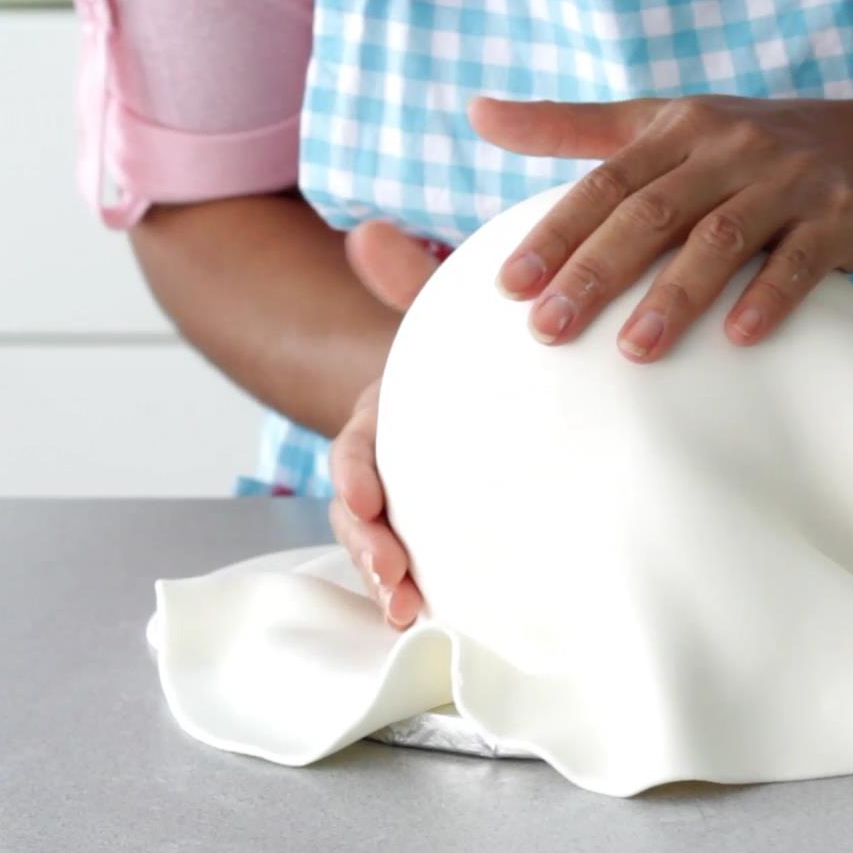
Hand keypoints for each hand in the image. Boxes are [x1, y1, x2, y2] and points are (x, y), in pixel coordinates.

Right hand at [328, 218, 439, 628]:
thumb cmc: (464, 353)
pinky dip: (433, 592)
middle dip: (370, 550)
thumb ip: (411, 283)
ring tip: (409, 614)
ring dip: (393, 582)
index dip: (357, 478)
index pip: (358, 449)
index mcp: (383, 416)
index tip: (367, 501)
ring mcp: (418, 502)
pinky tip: (448, 621)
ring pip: (391, 546)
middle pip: (365, 515)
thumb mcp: (442, 316)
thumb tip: (369, 231)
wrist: (496, 388)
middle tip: (394, 583)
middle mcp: (394, 465)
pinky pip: (435, 565)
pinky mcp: (450, 530)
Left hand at [473, 94, 852, 360]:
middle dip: (598, 272)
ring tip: (635, 351)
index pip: (607, 183)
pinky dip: (769, 297)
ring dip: (676, 295)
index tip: (512, 286)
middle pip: (654, 212)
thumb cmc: (740, 147)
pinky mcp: (839, 218)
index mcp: (679, 128)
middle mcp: (731, 148)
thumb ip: (569, 126)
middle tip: (551, 330)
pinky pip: (800, 261)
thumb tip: (477, 113)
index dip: (558, 232)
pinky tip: (739, 338)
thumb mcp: (659, 125)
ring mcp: (788, 182)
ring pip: (722, 238)